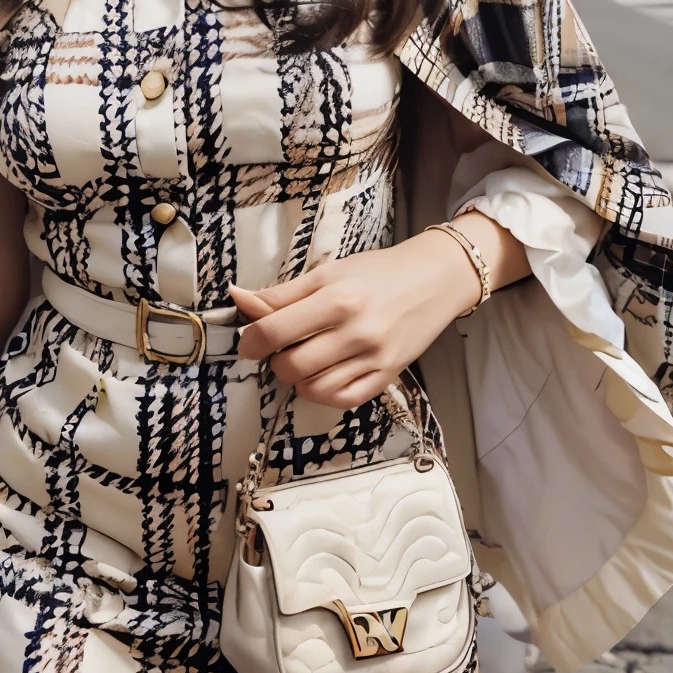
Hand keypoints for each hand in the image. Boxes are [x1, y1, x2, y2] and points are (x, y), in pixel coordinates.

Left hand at [230, 231, 485, 409]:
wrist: (434, 280)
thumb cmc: (378, 272)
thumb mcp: (327, 272)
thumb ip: (282, 293)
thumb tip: (238, 298)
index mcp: (336, 298)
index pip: (274, 330)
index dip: (251, 340)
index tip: (250, 341)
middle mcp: (356, 331)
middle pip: (291, 365)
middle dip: (275, 360)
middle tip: (282, 346)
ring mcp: (374, 358)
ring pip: (313, 388)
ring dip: (298, 378)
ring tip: (303, 358)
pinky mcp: (388, 376)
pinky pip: (343, 399)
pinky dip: (323, 393)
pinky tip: (322, 376)